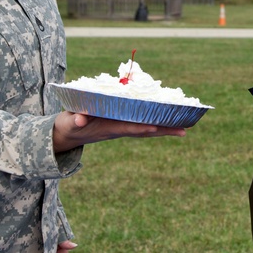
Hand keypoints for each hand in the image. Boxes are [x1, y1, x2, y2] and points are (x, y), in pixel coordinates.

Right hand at [52, 111, 185, 152]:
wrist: (69, 133)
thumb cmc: (69, 125)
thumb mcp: (70, 122)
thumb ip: (75, 120)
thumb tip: (79, 119)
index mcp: (108, 128)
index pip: (128, 128)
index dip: (141, 128)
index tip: (155, 128)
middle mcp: (119, 129)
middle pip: (145, 130)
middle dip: (163, 131)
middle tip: (184, 131)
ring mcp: (122, 128)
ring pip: (146, 128)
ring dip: (165, 129)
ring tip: (184, 129)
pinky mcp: (122, 125)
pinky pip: (142, 124)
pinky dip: (156, 123)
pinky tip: (168, 121)